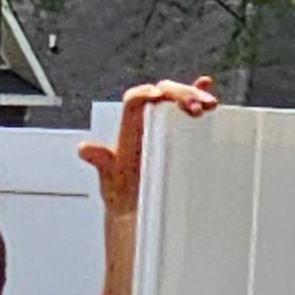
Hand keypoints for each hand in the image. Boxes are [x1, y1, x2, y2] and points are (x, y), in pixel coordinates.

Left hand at [77, 79, 216, 218]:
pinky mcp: (176, 130)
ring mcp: (161, 123)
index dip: (145, 94)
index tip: (159, 96)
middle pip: (161, 93)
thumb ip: (99, 162)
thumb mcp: (110, 182)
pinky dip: (197, 94)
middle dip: (179, 94)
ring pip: (176, 98)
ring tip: (210, 105)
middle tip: (195, 107)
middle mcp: (144, 120)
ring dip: (193, 95)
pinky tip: (207, 85)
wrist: (136, 208)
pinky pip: (185, 107)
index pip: (134, 101)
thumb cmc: (123, 194)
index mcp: (128, 129)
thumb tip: (83, 149)